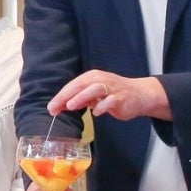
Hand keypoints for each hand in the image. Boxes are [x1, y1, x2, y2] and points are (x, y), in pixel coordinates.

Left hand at [49, 70, 169, 121]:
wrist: (138, 94)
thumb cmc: (113, 94)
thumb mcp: (93, 95)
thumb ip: (79, 99)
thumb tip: (61, 106)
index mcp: (92, 77)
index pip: (72, 85)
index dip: (60, 96)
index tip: (51, 107)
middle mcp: (100, 80)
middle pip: (80, 85)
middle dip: (66, 97)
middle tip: (54, 108)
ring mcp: (111, 88)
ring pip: (94, 89)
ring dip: (81, 97)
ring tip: (71, 106)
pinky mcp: (120, 98)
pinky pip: (110, 101)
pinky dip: (102, 106)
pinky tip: (96, 113)